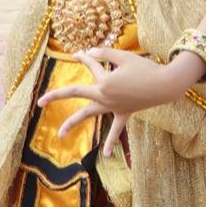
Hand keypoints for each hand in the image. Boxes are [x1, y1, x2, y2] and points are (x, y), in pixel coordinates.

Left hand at [37, 46, 187, 155]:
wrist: (166, 85)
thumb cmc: (146, 68)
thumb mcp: (125, 56)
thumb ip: (105, 53)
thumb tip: (89, 51)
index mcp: (104, 80)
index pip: (90, 65)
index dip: (83, 58)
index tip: (77, 53)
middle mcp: (105, 95)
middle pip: (76, 94)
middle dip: (56, 96)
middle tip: (39, 102)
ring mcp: (113, 106)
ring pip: (88, 115)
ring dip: (72, 123)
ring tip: (59, 134)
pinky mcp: (124, 112)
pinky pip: (115, 129)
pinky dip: (111, 142)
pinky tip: (106, 155)